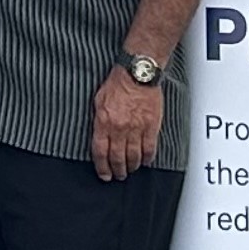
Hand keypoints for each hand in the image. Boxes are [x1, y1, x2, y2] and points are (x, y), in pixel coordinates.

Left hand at [91, 64, 163, 181]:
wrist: (137, 73)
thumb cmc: (118, 83)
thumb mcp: (98, 101)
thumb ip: (98, 121)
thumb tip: (98, 136)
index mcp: (104, 122)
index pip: (100, 152)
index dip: (102, 167)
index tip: (104, 174)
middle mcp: (119, 128)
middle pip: (117, 158)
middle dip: (117, 170)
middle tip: (118, 176)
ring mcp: (136, 128)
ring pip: (133, 157)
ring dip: (131, 167)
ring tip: (130, 170)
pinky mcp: (151, 126)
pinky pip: (149, 148)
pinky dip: (147, 158)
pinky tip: (145, 161)